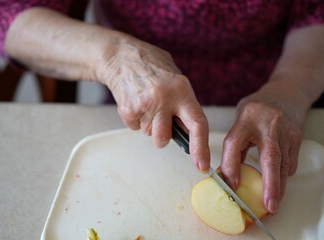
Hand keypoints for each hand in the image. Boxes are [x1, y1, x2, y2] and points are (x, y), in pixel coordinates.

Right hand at [99, 37, 209, 171]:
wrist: (120, 55)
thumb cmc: (151, 65)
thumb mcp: (176, 78)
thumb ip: (184, 103)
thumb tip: (190, 132)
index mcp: (182, 90)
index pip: (197, 124)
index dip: (201, 148)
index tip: (202, 165)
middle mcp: (165, 98)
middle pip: (164, 138)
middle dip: (162, 135)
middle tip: (159, 117)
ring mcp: (145, 104)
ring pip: (149, 134)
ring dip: (148, 124)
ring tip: (145, 103)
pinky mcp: (128, 109)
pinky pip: (134, 128)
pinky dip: (134, 119)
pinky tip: (135, 101)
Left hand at [220, 87, 304, 213]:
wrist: (286, 93)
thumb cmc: (257, 108)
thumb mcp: (240, 118)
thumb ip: (235, 142)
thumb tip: (227, 173)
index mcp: (246, 118)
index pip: (234, 143)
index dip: (231, 165)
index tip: (231, 184)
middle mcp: (267, 124)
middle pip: (269, 157)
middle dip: (269, 184)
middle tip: (267, 205)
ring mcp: (286, 131)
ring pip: (284, 164)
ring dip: (278, 187)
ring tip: (273, 205)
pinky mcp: (297, 137)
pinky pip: (291, 162)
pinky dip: (283, 175)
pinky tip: (278, 183)